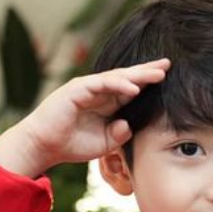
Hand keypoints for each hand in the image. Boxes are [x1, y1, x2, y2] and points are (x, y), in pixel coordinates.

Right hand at [0, 60, 170, 178]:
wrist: (44, 146)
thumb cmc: (72, 144)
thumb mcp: (104, 143)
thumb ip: (120, 135)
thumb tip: (129, 125)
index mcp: (107, 102)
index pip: (132, 88)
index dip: (148, 82)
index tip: (168, 77)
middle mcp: (99, 91)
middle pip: (128, 78)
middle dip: (148, 71)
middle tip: (168, 65)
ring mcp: (88, 88)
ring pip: (117, 77)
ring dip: (138, 75)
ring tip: (158, 74)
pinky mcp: (77, 89)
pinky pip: (101, 84)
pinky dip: (118, 85)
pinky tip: (134, 88)